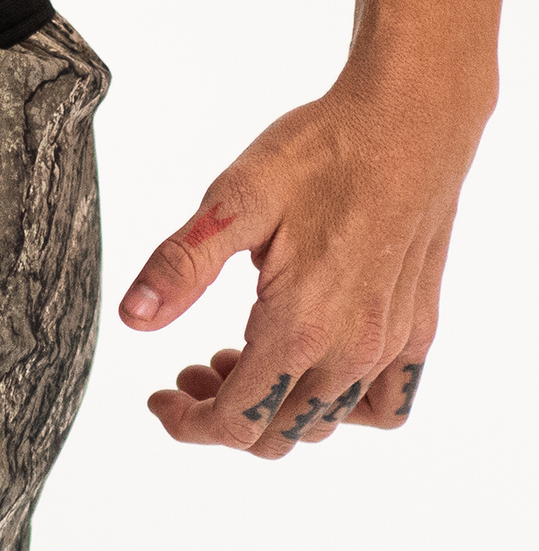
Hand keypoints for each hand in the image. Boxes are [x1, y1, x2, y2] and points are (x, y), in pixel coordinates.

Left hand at [117, 57, 490, 459]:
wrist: (411, 116)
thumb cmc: (323, 151)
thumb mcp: (234, 200)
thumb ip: (182, 266)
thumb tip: (132, 317)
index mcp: (300, 327)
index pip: (234, 422)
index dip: (186, 423)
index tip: (158, 398)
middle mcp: (352, 349)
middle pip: (275, 434)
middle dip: (220, 415)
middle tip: (190, 368)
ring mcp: (391, 342)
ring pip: (323, 423)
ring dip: (273, 409)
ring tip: (238, 356)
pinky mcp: (418, 327)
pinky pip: (387, 404)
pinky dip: (343, 406)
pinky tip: (313, 366)